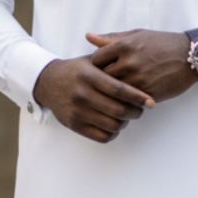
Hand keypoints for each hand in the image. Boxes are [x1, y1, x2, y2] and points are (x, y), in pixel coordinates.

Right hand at [33, 55, 153, 143]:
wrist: (47, 82)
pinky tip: (114, 124)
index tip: (150, 102)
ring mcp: (77, 111)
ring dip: (125, 123)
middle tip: (140, 109)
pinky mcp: (74, 125)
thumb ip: (113, 62)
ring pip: (112, 126)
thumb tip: (141, 69)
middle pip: (118, 110)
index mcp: (89, 76)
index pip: (118, 89)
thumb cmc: (76, 70)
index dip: (138, 97)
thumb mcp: (92, 60)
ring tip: (126, 116)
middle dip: (135, 112)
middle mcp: (82, 94)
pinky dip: (113, 133)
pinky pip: (102, 136)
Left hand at [86, 30, 197, 102]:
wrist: (191, 56)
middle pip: (102, 78)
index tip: (100, 69)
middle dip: (101, 81)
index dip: (95, 66)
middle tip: (102, 84)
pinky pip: (129, 101)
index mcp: (124, 45)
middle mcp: (129, 62)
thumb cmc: (163, 43)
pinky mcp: (148, 93)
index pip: (95, 60)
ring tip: (113, 93)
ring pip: (114, 92)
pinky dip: (126, 101)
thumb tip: (88, 37)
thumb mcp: (137, 35)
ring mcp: (139, 79)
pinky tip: (128, 98)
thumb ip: (111, 38)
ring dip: (113, 94)